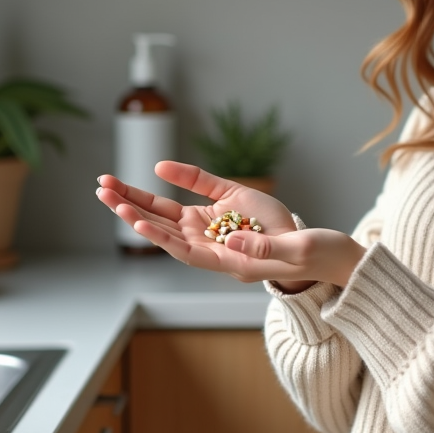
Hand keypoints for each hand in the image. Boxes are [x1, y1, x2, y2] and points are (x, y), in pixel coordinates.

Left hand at [95, 161, 363, 287]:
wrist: (329, 252)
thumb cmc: (317, 255)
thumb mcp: (296, 251)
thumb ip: (265, 250)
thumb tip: (234, 244)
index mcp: (231, 262)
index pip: (185, 251)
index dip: (159, 238)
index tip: (136, 221)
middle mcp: (217, 247)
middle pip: (166, 230)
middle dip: (133, 211)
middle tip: (104, 191)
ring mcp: (219, 228)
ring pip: (169, 215)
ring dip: (139, 199)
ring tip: (107, 184)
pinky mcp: (227, 209)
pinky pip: (195, 195)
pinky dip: (175, 182)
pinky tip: (154, 170)